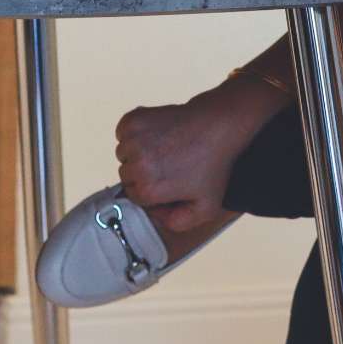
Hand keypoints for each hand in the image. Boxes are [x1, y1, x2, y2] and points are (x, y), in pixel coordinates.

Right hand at [116, 77, 279, 233]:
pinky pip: (123, 132)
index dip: (152, 190)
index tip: (169, 179)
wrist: (219, 126)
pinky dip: (134, 133)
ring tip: (165, 148)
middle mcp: (137, 165)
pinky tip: (157, 134)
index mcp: (149, 189)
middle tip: (170, 163)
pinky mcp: (133, 120)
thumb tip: (153, 215)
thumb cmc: (214, 165)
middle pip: (126, 175)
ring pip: (123, 153)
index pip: (134, 196)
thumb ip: (177, 223)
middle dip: (144, 172)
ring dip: (138, 151)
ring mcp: (134, 140)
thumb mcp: (206, 207)